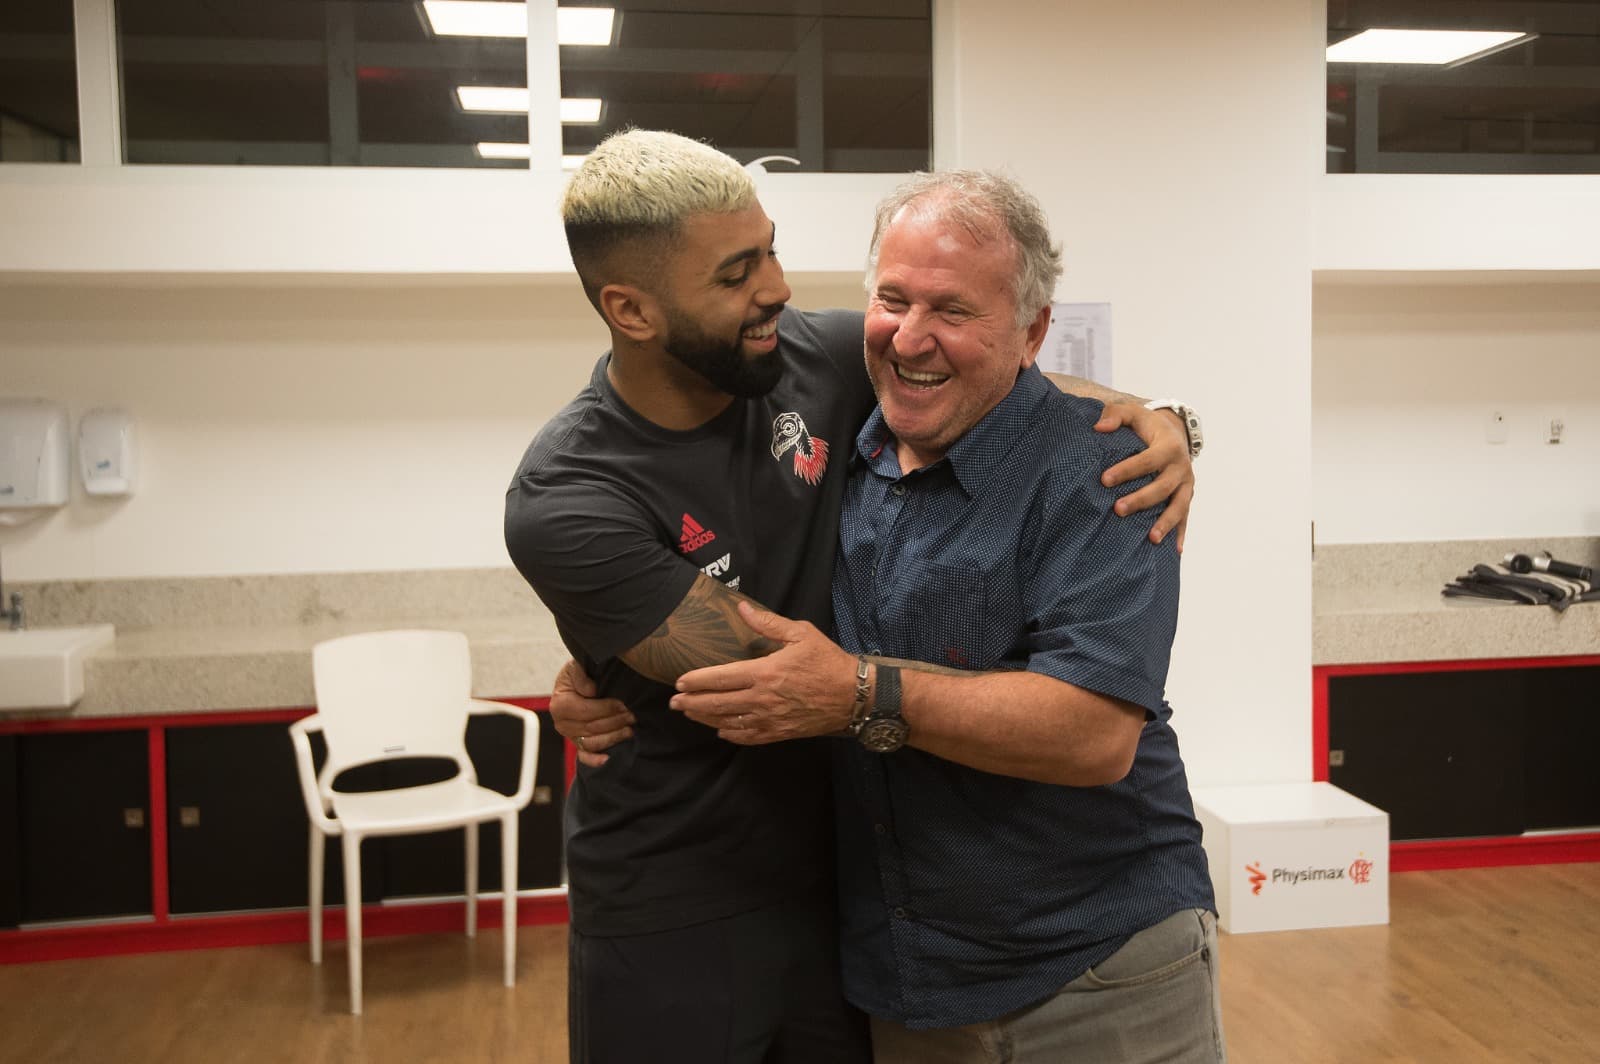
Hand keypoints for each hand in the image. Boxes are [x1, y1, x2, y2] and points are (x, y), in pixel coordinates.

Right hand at [549, 659, 633, 767]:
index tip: (624, 705)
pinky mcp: (577, 744)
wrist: (577, 683)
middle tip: (632, 716)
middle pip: (592, 728)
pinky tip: (607, 759)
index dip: (607, 709)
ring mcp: (569, 736)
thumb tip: (590, 691)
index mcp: (560, 704)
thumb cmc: (579, 674)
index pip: (586, 711)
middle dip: (615, 722)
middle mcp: (562, 723)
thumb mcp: (576, 667)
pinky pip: (584, 756)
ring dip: (613, 738)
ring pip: (593, 743)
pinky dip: (594, 760)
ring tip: (629, 730)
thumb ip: (580, 675)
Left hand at [670, 602, 857, 744]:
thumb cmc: (828, 662)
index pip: (721, 678)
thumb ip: (768, 623)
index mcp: (765, 673)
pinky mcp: (779, 733)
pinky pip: (747, 737)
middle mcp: (762, 699)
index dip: (697, 680)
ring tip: (689, 713)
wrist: (854, 697)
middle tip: (674, 701)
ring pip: (727, 722)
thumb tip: (741, 609)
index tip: (679, 681)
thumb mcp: (801, 634)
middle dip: (691, 703)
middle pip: (717, 703)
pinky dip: (730, 734)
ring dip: (705, 718)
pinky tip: (720, 729)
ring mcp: (769, 719)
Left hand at [1094, 402, 1194, 550]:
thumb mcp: (1133, 413)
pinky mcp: (1186, 496)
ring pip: (1179, 506)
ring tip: (1151, 538)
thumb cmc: (1147, 425)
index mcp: (1168, 446)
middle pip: (1163, 487)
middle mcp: (1181, 467)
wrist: (1174, 431)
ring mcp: (1186, 484)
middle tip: (1117, 509)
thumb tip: (1098, 427)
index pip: (1148, 460)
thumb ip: (1115, 414)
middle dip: (1141, 499)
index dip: (1127, 470)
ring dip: (1166, 523)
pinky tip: (1174, 551)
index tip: (1104, 480)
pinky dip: (1180, 533)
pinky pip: (1185, 517)